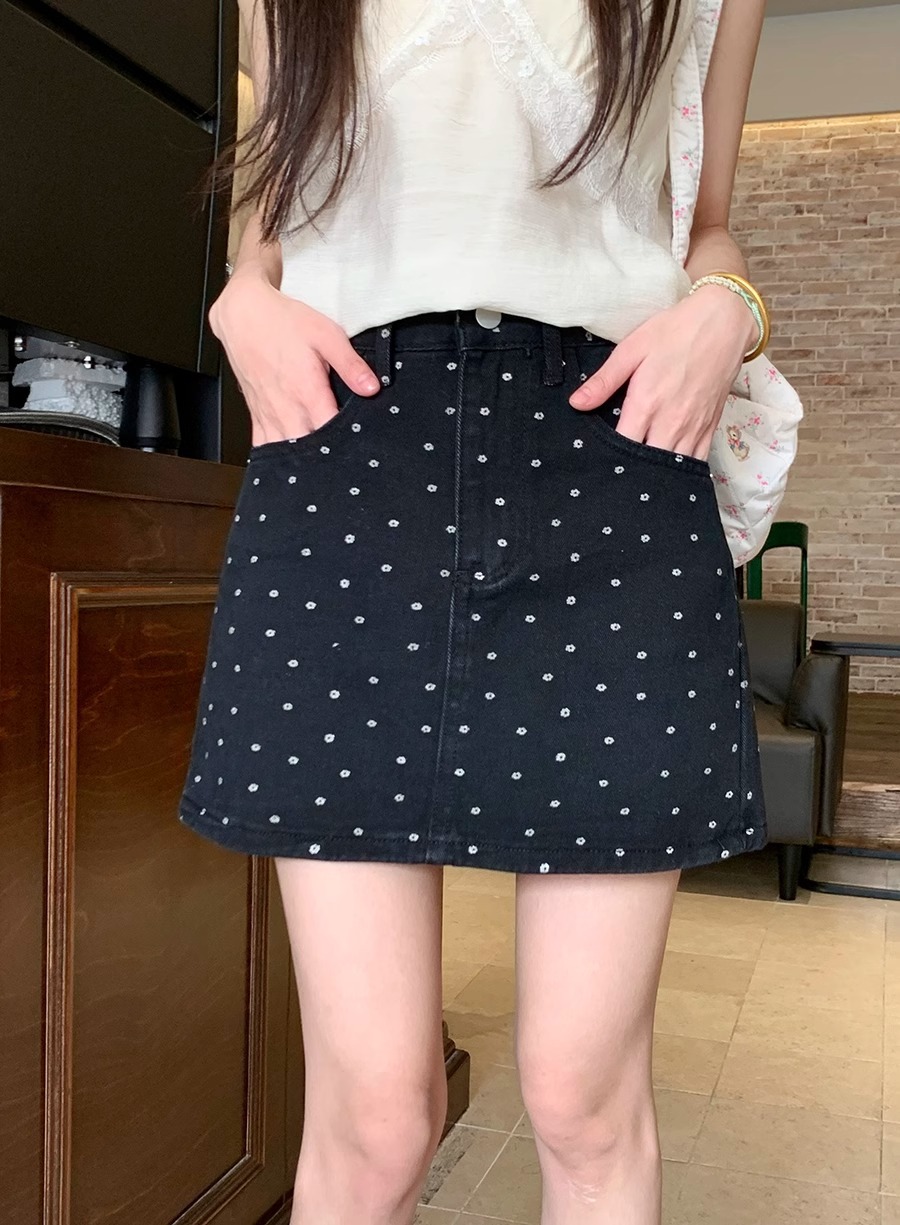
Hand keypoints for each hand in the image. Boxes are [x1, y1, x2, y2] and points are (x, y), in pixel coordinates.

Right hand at [209, 270, 380, 446]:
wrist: (243, 315)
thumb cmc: (284, 322)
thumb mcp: (326, 335)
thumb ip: (350, 365)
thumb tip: (372, 388)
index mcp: (306, 391)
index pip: (330, 432)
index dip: (346, 443)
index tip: (358, 443)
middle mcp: (286, 408)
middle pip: (308, 449)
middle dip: (325, 456)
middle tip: (341, 456)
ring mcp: (269, 414)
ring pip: (284, 452)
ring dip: (301, 459)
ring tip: (318, 462)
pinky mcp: (257, 414)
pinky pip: (263, 445)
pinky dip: (276, 455)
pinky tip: (290, 458)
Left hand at [568, 283, 758, 461]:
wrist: (724, 322)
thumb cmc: (676, 332)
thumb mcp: (632, 349)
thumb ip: (604, 381)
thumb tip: (576, 403)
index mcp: (646, 404)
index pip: (622, 446)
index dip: (608, 457)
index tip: (598, 459)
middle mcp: (670, 422)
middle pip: (647, 464)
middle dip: (631, 471)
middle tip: (616, 472)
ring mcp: (693, 428)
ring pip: (672, 468)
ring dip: (656, 474)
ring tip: (640, 476)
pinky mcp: (710, 428)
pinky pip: (696, 461)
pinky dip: (681, 469)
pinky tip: (669, 472)